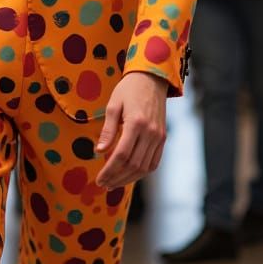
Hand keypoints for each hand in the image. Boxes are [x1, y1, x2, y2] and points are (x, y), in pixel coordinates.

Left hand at [95, 72, 167, 188]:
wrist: (152, 79)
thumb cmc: (129, 90)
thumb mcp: (113, 105)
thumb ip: (108, 130)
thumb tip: (99, 152)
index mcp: (136, 123)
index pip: (122, 155)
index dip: (109, 170)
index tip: (99, 179)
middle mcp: (151, 132)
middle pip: (133, 165)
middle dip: (117, 178)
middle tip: (103, 184)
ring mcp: (159, 136)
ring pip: (145, 167)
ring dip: (128, 179)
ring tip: (114, 183)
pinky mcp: (163, 138)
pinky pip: (154, 162)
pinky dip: (142, 172)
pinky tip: (130, 175)